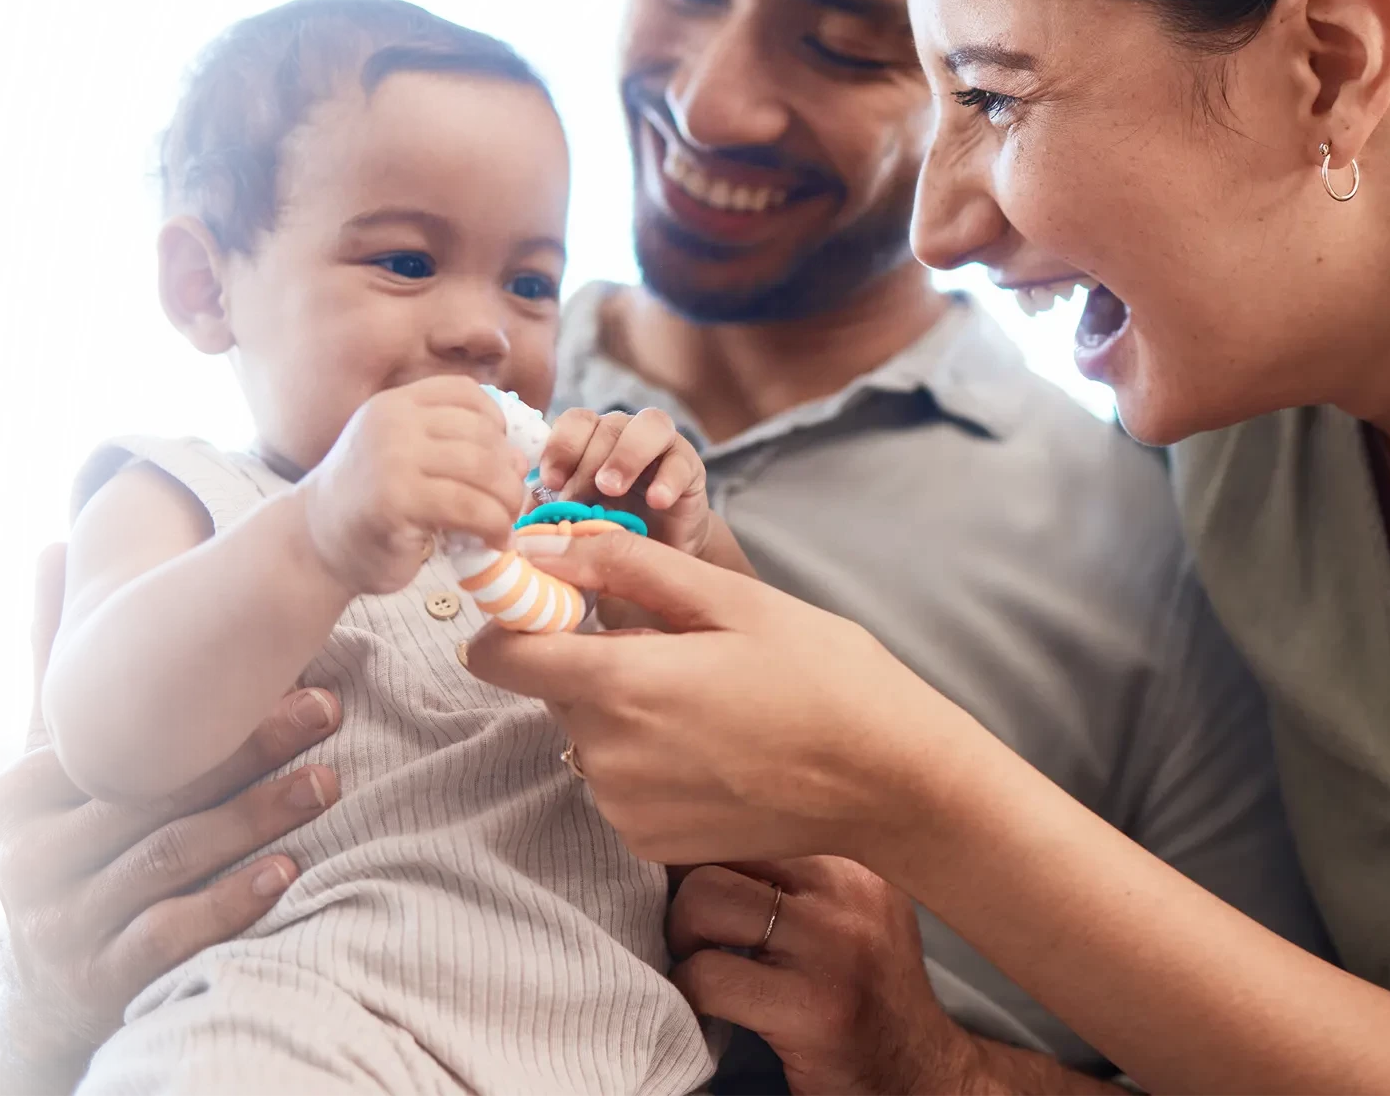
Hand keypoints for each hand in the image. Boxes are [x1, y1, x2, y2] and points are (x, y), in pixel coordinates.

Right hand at [0, 544, 344, 1090]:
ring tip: (327, 780)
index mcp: (18, 796)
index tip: (287, 667)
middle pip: (155, 795)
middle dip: (250, 748)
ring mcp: (62, 927)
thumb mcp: (51, 758)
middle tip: (329, 707)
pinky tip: (289, 872)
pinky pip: (172, 937)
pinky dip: (233, 903)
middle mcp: (29, 862)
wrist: (47, 981)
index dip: (206, 707)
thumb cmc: (68, 838)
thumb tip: (52, 544)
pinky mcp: (101, 983)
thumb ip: (56, 663)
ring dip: (259, 817)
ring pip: (173, 861)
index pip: (122, 744)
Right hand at [300, 376, 527, 596]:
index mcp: (395, 403)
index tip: (499, 459)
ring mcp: (392, 458)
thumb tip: (520, 458)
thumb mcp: (404, 456)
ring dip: (507, 502)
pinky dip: (493, 526)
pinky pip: (468, 507)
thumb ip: (451, 446)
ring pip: (483, 469)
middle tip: (511, 503)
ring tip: (506, 526)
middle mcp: (393, 422)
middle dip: (508, 473)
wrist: (315, 543)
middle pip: (482, 435)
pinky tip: (494, 541)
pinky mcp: (396, 500)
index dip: (496, 424)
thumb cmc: (369, 504)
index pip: (465, 393)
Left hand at [461, 528, 965, 865]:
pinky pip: (616, 781)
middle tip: (676, 646)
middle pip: (552, 688)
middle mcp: (606, 755)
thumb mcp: (726, 598)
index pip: (501, 655)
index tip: (552, 602)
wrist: (888, 779)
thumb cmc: (820, 673)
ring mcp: (624, 807)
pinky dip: (646, 758)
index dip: (515, 620)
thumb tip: (541, 547)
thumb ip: (622, 565)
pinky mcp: (646, 842)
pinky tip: (712, 744)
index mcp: (620, 683)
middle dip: (592, 658)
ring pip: (586, 733)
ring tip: (707, 698)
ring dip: (622, 709)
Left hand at [537, 407, 712, 555]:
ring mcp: (660, 446)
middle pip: (605, 425)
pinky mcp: (689, 467)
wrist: (661, 556)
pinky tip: (656, 502)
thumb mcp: (573, 524)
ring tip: (610, 489)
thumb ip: (548, 514)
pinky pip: (680, 460)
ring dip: (625, 456)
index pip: (574, 421)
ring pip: (648, 425)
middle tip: (577, 500)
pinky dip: (667, 479)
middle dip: (586, 464)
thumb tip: (520, 521)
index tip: (549, 481)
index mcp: (591, 441)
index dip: (560, 446)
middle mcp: (624, 434)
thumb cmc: (609, 533)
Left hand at [671, 857, 980, 1095]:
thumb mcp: (849, 910)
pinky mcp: (812, 1007)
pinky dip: (687, 991)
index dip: (705, 842)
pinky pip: (708, 975)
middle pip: (722, 843)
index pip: (751, 813)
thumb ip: (793, 871)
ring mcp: (833, 947)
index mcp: (853, 857)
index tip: (689, 875)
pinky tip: (705, 1006)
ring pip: (707, 899)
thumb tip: (696, 836)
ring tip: (697, 961)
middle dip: (684, 884)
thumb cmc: (867, 991)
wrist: (923, 1077)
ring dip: (681, 933)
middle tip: (690, 927)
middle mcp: (848, 889)